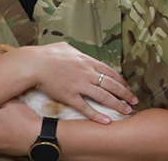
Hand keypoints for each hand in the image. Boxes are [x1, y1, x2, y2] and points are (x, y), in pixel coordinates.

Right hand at [0, 42, 135, 123]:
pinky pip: (86, 107)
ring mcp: (79, 85)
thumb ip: (75, 51)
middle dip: (125, 93)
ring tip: (127, 111)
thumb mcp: (65, 47)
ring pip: (103, 96)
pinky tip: (106, 121)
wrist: (33, 64)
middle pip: (111, 84)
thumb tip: (77, 51)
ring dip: (117, 104)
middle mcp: (87, 73)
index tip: (127, 87)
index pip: (110, 72)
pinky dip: (97, 115)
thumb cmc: (46, 54)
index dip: (120, 80)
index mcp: (87, 61)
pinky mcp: (69, 96)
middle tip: (134, 101)